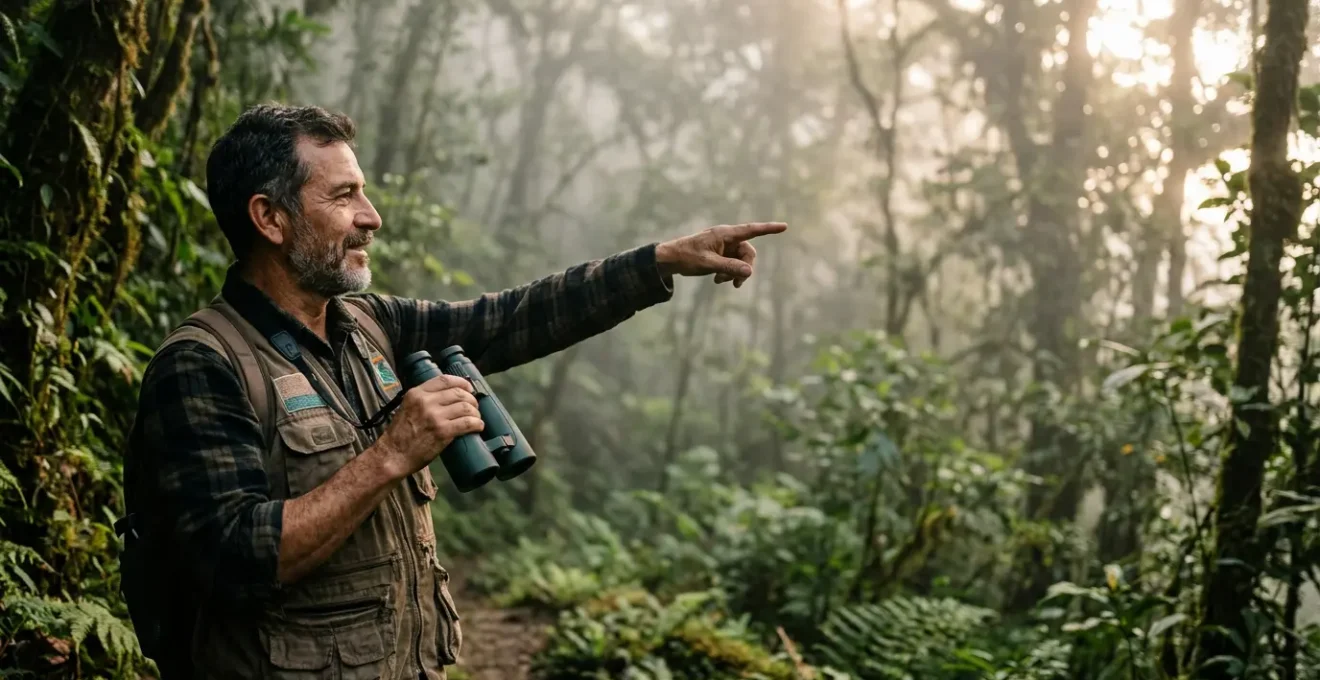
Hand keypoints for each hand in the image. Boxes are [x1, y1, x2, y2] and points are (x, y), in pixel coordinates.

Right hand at [375, 375, 483, 477]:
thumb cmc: (400, 435)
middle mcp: (426, 401)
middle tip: (474, 407)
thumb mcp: (408, 407)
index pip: (445, 380)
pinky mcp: (442, 432)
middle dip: (472, 400)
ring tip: (476, 418)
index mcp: (416, 393)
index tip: (469, 389)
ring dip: (475, 413)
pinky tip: (478, 427)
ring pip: (466, 407)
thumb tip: (447, 396)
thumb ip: (423, 400)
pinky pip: (467, 423)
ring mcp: (435, 416)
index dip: (462, 383)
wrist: (393, 456)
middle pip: (459, 393)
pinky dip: (477, 424)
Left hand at [655, 222, 787, 287]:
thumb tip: (749, 272)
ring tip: (721, 282)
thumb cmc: (687, 257)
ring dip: (735, 272)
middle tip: (735, 284)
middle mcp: (727, 238)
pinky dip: (728, 272)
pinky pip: (732, 263)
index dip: (768, 229)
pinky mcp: (720, 253)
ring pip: (741, 260)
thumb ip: (729, 267)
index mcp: (725, 234)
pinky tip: (717, 279)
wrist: (670, 259)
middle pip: (748, 252)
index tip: (784, 226)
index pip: (751, 230)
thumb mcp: (708, 264)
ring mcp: (724, 246)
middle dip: (744, 268)